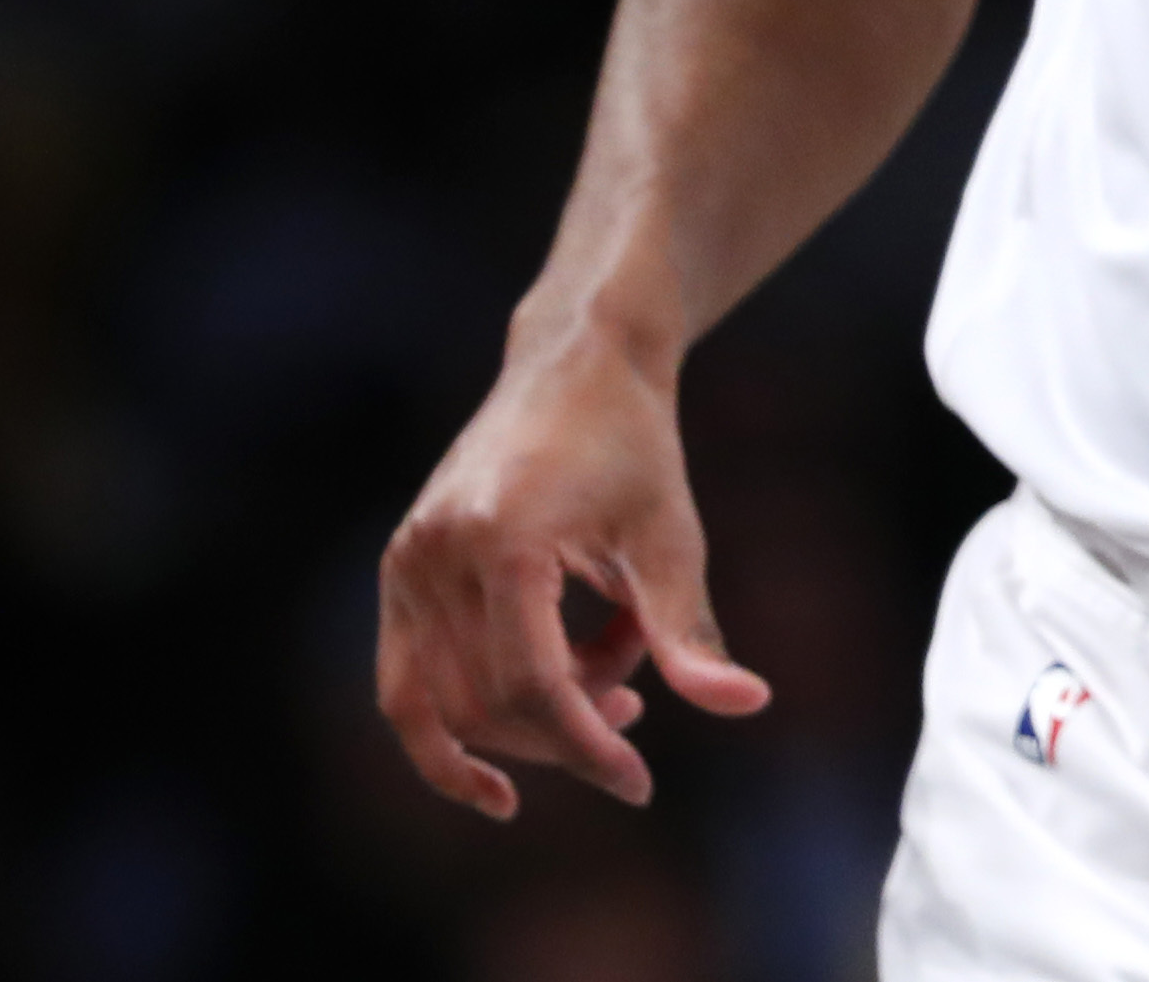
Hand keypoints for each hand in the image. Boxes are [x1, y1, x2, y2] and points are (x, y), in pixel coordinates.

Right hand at [375, 316, 772, 817]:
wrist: (576, 364)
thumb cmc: (634, 447)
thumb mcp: (671, 539)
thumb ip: (690, 634)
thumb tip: (749, 705)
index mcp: (503, 541)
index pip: (534, 687)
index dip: (587, 748)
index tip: (639, 784)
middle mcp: (436, 554)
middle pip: (492, 703)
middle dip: (569, 729)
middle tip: (639, 706)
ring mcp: (406, 561)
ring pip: (450, 702)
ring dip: (530, 721)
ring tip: (608, 687)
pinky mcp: (400, 568)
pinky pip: (407, 683)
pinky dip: (448, 733)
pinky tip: (499, 780)